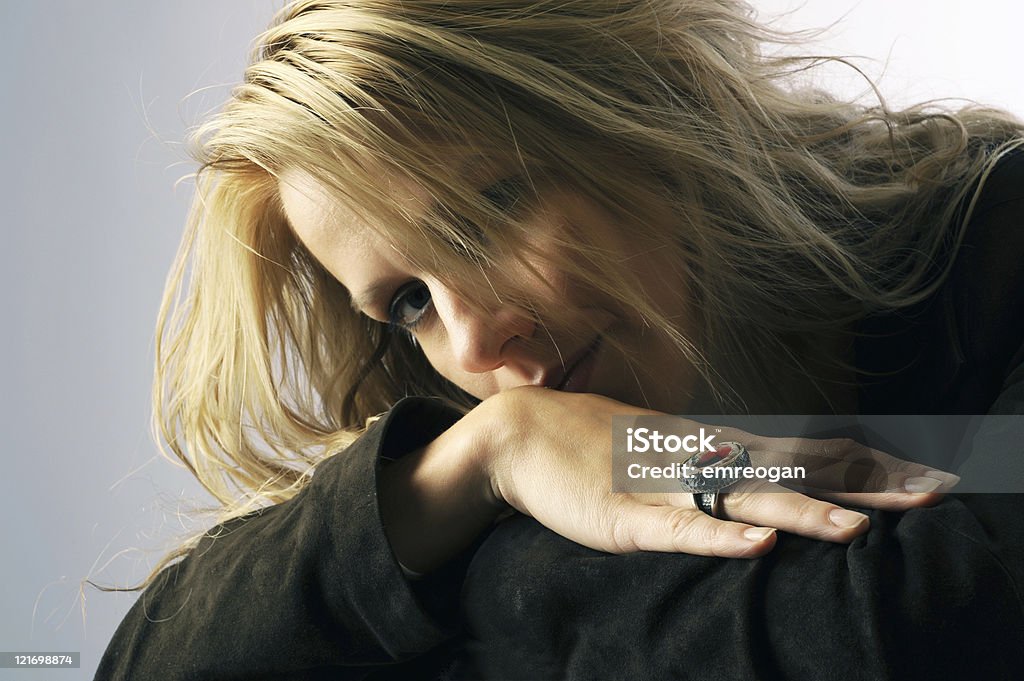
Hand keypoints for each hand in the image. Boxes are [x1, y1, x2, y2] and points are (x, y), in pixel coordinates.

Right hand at [472, 386, 957, 558]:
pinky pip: (679, 528)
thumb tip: (754, 474)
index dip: (858, 466)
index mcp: (711, 448)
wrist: (521, 433)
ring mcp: (663, 487)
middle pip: (790, 474)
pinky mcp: (624, 516)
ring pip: (741, 501)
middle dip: (858, 487)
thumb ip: (708, 463)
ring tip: (854, 530)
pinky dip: (719, 537)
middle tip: (928, 495)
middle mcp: (698, 460)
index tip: (916, 476)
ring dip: (799, 513)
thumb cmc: (591, 445)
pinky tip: (756, 546)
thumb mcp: (661, 451)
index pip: (798, 455)